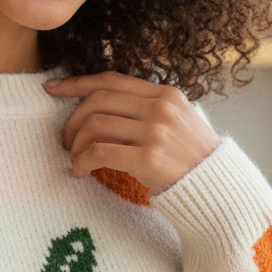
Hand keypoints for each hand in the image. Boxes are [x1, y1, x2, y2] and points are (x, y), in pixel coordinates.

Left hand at [43, 71, 220, 193]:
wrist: (220, 191)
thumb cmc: (192, 159)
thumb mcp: (178, 121)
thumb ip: (147, 108)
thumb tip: (100, 103)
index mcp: (165, 94)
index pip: (111, 80)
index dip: (77, 83)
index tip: (52, 88)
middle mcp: (161, 108)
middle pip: (97, 100)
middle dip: (72, 120)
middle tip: (66, 140)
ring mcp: (156, 132)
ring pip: (94, 125)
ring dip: (75, 144)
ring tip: (76, 159)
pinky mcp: (149, 159)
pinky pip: (99, 152)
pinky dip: (82, 161)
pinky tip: (81, 171)